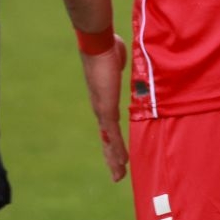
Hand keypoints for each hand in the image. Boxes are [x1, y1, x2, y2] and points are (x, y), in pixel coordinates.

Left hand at [80, 38, 129, 181]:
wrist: (97, 43)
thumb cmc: (107, 45)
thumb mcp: (118, 58)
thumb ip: (119, 63)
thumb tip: (121, 58)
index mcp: (104, 98)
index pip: (108, 124)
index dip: (111, 139)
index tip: (116, 151)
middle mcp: (101, 107)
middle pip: (106, 138)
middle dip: (111, 156)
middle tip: (116, 174)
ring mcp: (102, 109)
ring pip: (108, 142)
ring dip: (113, 160)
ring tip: (118, 176)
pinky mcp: (106, 108)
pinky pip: (112, 134)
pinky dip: (117, 150)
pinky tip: (122, 162)